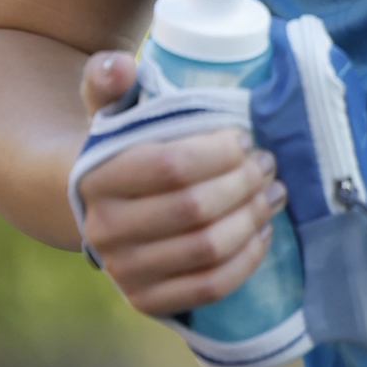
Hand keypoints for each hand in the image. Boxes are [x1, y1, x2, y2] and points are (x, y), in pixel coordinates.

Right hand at [71, 48, 284, 319]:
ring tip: (272, 193)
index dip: (217, 153)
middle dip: (243, 184)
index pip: (169, 167)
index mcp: (93, 178)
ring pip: (207, 249)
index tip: (243, 140)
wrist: (93, 210)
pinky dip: (246, 261)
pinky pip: (210, 288)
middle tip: (267, 165)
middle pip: (194, 209)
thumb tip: (122, 65)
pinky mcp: (146, 301)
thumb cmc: (119, 153)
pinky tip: (262, 234)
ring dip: (252, 219)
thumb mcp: (106, 111)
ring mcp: (123, 271)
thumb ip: (108, 80)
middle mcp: (103, 229)